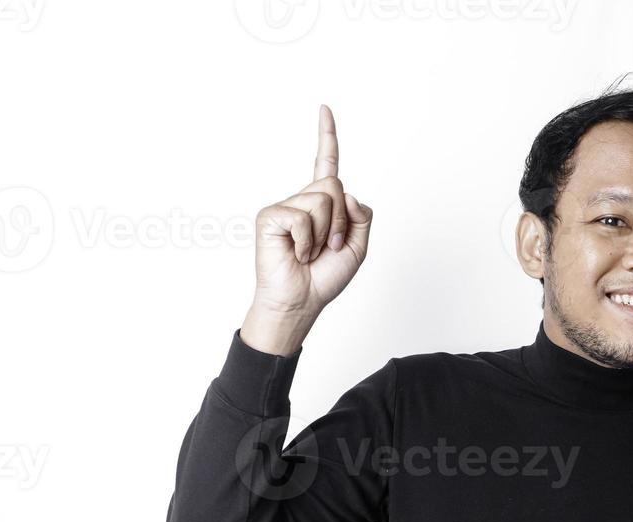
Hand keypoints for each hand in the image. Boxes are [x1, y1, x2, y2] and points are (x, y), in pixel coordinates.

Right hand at [244, 104, 373, 354]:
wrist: (301, 301)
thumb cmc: (324, 278)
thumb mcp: (358, 248)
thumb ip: (362, 217)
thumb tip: (349, 193)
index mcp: (323, 205)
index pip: (326, 164)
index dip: (327, 137)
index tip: (324, 109)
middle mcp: (303, 200)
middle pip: (335, 186)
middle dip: (342, 220)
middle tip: (331, 246)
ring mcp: (285, 206)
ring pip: (323, 200)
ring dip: (326, 232)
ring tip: (312, 252)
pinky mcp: (270, 216)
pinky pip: (302, 216)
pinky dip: (308, 240)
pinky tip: (297, 253)